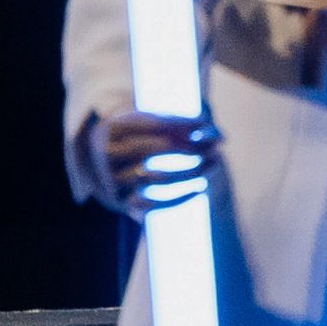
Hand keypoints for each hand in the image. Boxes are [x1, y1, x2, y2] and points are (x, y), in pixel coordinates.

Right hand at [92, 111, 221, 214]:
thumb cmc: (141, 134)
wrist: (110, 161)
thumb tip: (217, 134)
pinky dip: (179, 198)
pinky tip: (200, 188)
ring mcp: (113, 180)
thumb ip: (179, 123)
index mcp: (113, 128)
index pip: (150, 124)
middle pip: (151, 150)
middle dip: (187, 147)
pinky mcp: (122, 202)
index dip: (180, 123)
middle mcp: (108, 155)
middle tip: (213, 146)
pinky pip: (151, 204)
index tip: (204, 124)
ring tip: (214, 163)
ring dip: (190, 172)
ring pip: (156, 177)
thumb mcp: (151, 121)